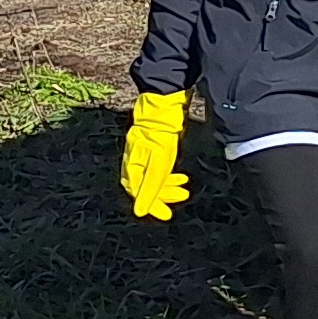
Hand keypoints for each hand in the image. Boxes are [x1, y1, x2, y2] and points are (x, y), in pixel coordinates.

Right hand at [120, 91, 190, 220]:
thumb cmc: (160, 132)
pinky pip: (159, 169)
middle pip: (146, 187)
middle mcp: (135, 163)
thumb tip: (140, 212)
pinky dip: (170, 176)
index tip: (166, 215)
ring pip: (154, 178)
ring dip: (169, 187)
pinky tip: (181, 178)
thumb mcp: (158, 162)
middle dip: (163, 196)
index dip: (152, 205)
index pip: (139, 193)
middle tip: (180, 198)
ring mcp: (144, 155)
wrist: (164, 103)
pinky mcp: (153, 148)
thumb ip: (151, 186)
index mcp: (132, 167)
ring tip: (184, 190)